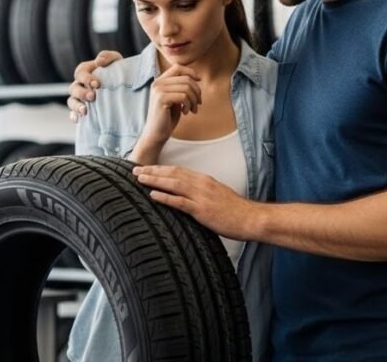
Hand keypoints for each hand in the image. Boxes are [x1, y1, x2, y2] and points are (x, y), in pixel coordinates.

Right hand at [67, 51, 123, 122]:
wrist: (126, 87)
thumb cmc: (118, 71)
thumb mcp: (116, 61)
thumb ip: (107, 56)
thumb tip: (99, 61)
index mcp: (86, 72)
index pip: (80, 73)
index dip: (86, 78)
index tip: (97, 84)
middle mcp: (80, 85)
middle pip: (73, 88)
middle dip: (81, 93)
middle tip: (92, 97)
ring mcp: (79, 98)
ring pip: (71, 101)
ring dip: (76, 106)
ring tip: (85, 111)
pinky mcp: (82, 110)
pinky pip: (72, 114)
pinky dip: (74, 116)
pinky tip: (79, 119)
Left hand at [133, 165, 254, 239]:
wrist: (251, 219)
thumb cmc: (235, 211)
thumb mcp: (217, 196)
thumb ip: (201, 193)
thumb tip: (187, 194)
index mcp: (204, 180)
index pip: (178, 170)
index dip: (160, 168)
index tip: (146, 168)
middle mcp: (201, 184)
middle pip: (172, 174)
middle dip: (152, 171)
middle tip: (135, 170)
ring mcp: (201, 196)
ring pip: (173, 184)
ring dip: (154, 180)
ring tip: (139, 179)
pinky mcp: (202, 210)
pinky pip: (180, 202)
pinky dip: (165, 197)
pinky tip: (153, 195)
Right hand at [139, 65, 201, 148]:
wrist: (156, 133)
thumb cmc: (167, 117)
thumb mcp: (175, 98)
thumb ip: (181, 86)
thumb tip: (197, 77)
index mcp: (160, 81)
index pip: (178, 67)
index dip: (191, 72)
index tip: (199, 81)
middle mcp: (157, 83)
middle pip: (186, 78)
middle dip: (197, 91)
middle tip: (198, 103)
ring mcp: (158, 90)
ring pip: (187, 87)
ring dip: (194, 100)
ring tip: (192, 109)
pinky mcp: (161, 99)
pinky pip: (183, 96)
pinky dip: (189, 105)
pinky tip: (186, 112)